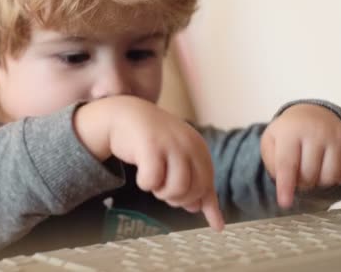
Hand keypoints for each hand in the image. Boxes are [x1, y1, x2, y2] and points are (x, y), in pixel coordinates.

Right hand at [75, 96, 223, 230]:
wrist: (124, 115)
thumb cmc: (152, 140)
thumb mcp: (177, 158)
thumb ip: (192, 182)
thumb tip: (201, 211)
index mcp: (199, 148)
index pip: (207, 183)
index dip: (203, 202)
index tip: (215, 224)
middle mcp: (189, 144)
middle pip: (194, 190)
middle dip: (178, 199)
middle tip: (163, 190)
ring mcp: (170, 144)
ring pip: (176, 189)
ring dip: (161, 192)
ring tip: (153, 181)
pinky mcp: (150, 146)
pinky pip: (152, 181)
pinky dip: (145, 184)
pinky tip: (141, 174)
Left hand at [260, 104, 340, 208]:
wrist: (313, 114)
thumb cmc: (288, 134)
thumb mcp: (271, 142)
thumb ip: (272, 163)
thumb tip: (285, 183)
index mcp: (291, 131)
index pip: (287, 164)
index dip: (286, 186)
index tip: (284, 203)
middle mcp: (316, 132)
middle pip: (309, 175)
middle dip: (302, 183)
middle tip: (299, 177)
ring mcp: (337, 137)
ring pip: (330, 177)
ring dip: (320, 183)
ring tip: (313, 172)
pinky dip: (339, 179)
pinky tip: (329, 170)